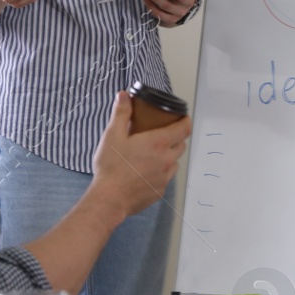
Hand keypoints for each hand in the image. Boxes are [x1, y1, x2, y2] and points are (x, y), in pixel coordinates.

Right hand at [88, 92, 190, 219]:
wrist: (109, 198)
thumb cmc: (111, 168)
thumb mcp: (112, 135)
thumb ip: (121, 113)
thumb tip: (124, 95)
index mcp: (158, 143)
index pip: (184, 128)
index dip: (185, 120)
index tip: (182, 117)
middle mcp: (166, 159)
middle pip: (181, 144)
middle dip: (175, 137)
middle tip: (161, 133)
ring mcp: (164, 177)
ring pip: (174, 161)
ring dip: (168, 155)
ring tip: (152, 153)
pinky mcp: (160, 191)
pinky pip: (166, 177)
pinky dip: (160, 171)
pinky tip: (145, 171)